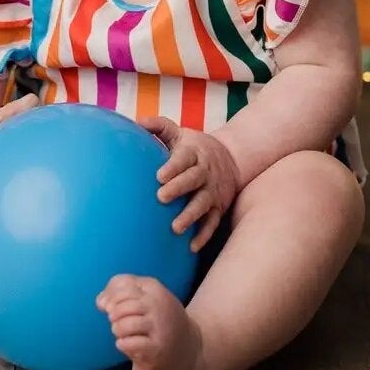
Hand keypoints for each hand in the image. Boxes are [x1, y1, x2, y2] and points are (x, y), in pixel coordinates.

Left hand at [142, 116, 239, 252]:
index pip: (185, 158)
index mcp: (195, 153)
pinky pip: (212, 223)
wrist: (232, 158)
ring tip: (176, 227)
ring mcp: (213, 191)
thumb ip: (159, 127)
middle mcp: (206, 172)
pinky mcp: (218, 208)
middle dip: (179, 188)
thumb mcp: (179, 133)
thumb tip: (137, 121)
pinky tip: (191, 247)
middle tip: (161, 197)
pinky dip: (204, 235)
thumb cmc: (194, 147)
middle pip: (194, 179)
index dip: (173, 166)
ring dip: (191, 216)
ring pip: (203, 203)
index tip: (158, 175)